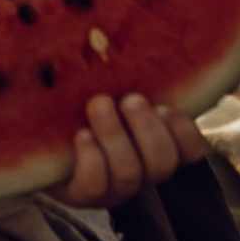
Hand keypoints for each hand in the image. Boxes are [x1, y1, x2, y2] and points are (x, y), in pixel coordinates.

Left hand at [52, 89, 205, 206]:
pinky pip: (95, 186)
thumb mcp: (117, 93)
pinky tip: (81, 134)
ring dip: (115, 135)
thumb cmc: (89, 108)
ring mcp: (114, 189)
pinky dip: (91, 157)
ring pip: (129, 173)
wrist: (47, 139)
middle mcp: (142, 173)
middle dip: (148, 130)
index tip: (165, 106)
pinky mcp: (83, 196)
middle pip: (162, 164)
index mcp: (159, 147)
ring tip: (99, 105)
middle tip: (130, 99)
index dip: (185, 131)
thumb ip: (134, 84)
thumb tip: (144, 45)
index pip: (192, 150)